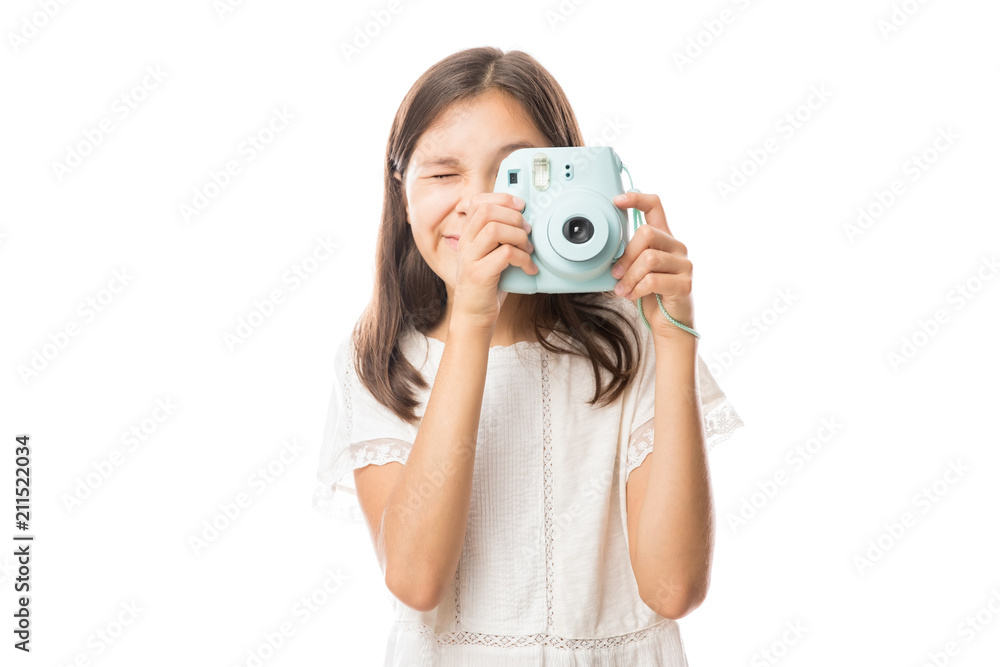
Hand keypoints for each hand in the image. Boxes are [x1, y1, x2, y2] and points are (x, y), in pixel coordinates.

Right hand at [452, 192, 537, 331]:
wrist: (473, 315)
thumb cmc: (487, 284)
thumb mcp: (492, 255)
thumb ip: (502, 237)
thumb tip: (527, 220)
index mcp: (468, 235)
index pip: (478, 202)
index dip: (502, 198)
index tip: (520, 206)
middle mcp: (465, 243)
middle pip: (486, 211)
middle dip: (513, 217)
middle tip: (527, 231)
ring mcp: (470, 258)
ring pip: (494, 229)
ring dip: (519, 236)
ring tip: (528, 250)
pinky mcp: (479, 274)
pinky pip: (505, 254)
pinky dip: (523, 258)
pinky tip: (529, 268)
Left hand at [610, 192, 695, 342]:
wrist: (670, 325)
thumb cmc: (651, 296)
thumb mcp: (636, 271)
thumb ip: (629, 256)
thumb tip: (607, 251)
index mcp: (664, 239)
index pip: (655, 206)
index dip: (637, 199)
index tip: (617, 200)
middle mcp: (677, 247)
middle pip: (647, 233)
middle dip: (626, 255)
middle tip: (615, 274)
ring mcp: (684, 265)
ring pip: (649, 258)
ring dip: (629, 276)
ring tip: (622, 290)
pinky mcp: (685, 284)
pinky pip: (653, 280)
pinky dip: (637, 289)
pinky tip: (632, 296)